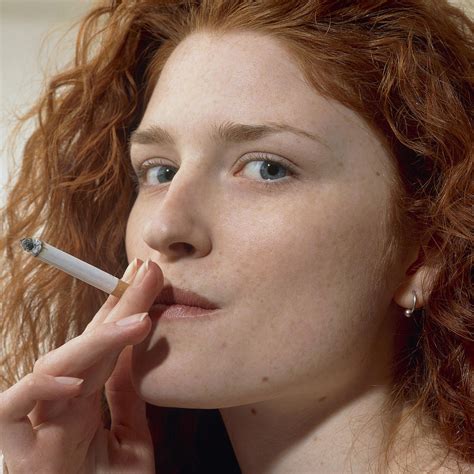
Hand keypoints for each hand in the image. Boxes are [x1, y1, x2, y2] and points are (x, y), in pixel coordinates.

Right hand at [0, 259, 162, 473]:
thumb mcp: (130, 441)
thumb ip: (127, 398)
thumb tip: (134, 354)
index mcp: (87, 398)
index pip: (106, 343)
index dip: (125, 308)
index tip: (150, 278)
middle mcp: (60, 403)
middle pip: (89, 342)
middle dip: (119, 304)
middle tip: (149, 273)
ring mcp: (36, 423)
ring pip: (56, 366)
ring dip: (97, 339)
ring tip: (139, 320)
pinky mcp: (15, 450)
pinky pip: (15, 410)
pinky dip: (43, 390)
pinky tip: (79, 379)